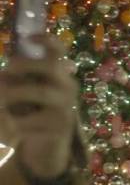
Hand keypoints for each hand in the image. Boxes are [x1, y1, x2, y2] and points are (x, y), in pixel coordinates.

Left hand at [0, 36, 77, 179]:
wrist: (49, 146)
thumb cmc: (33, 113)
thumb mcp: (26, 92)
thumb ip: (15, 80)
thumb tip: (2, 76)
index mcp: (59, 74)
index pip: (59, 51)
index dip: (46, 40)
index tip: (29, 38)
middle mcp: (68, 87)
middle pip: (51, 67)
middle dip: (26, 64)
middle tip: (7, 69)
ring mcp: (66, 107)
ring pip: (40, 92)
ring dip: (13, 94)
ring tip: (0, 101)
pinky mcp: (60, 128)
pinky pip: (30, 120)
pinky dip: (13, 123)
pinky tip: (9, 129)